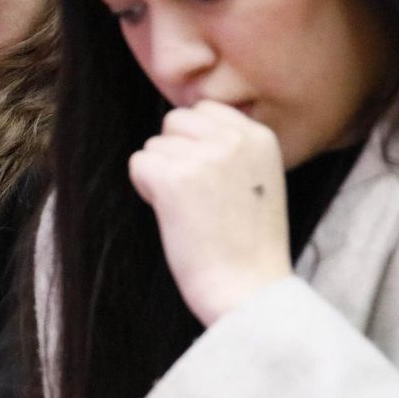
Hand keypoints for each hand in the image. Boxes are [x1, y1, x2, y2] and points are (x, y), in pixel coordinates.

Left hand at [128, 101, 291, 325]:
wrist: (248, 289)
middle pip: (174, 121)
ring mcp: (204, 157)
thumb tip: (183, 121)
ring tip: (191, 211)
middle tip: (197, 196)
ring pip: (154, 146)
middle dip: (174, 154)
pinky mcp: (174, 179)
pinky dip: (146, 189)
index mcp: (260, 136)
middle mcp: (235, 139)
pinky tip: (174, 216)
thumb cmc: (248, 242)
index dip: (194, 141)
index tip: (209, 178)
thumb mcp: (258, 178)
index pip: (205, 108)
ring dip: (161, 176)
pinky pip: (138, 164)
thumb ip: (230, 147)